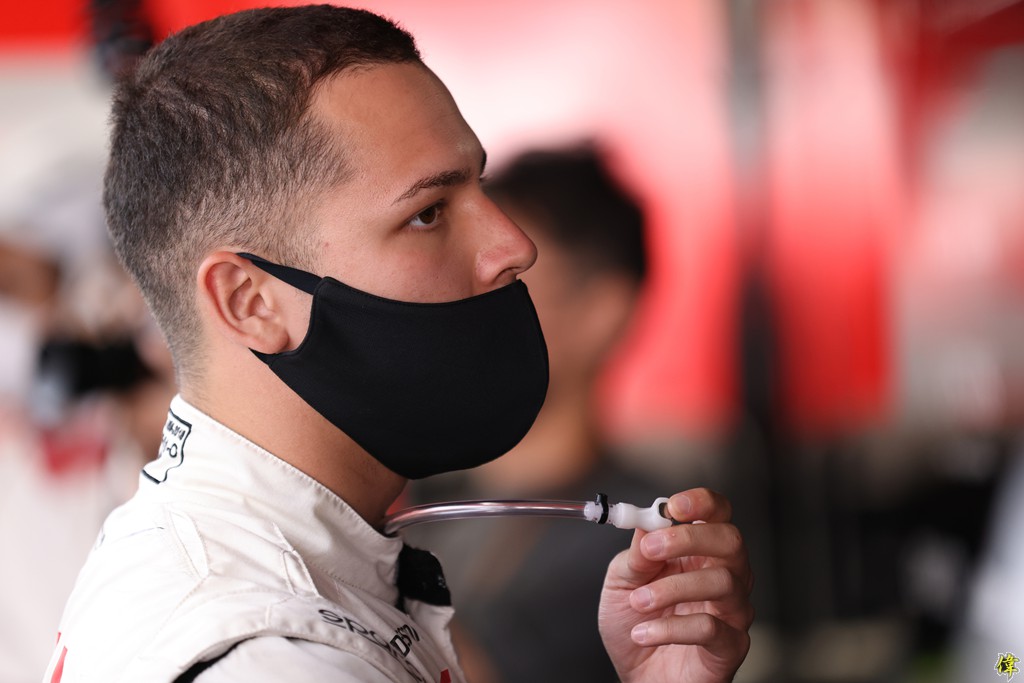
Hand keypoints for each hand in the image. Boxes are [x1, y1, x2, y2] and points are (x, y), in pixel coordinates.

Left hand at [598, 488, 753, 682]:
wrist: (636, 676)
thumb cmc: (634, 624)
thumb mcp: (622, 582)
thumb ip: (636, 554)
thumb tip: (647, 521)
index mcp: (699, 552)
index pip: (717, 513)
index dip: (702, 503)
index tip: (673, 506)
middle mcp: (724, 575)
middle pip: (730, 540)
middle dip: (689, 538)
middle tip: (651, 551)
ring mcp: (732, 611)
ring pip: (722, 582)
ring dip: (671, 589)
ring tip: (639, 603)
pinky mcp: (730, 646)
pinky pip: (711, 628)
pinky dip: (670, 628)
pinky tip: (643, 633)